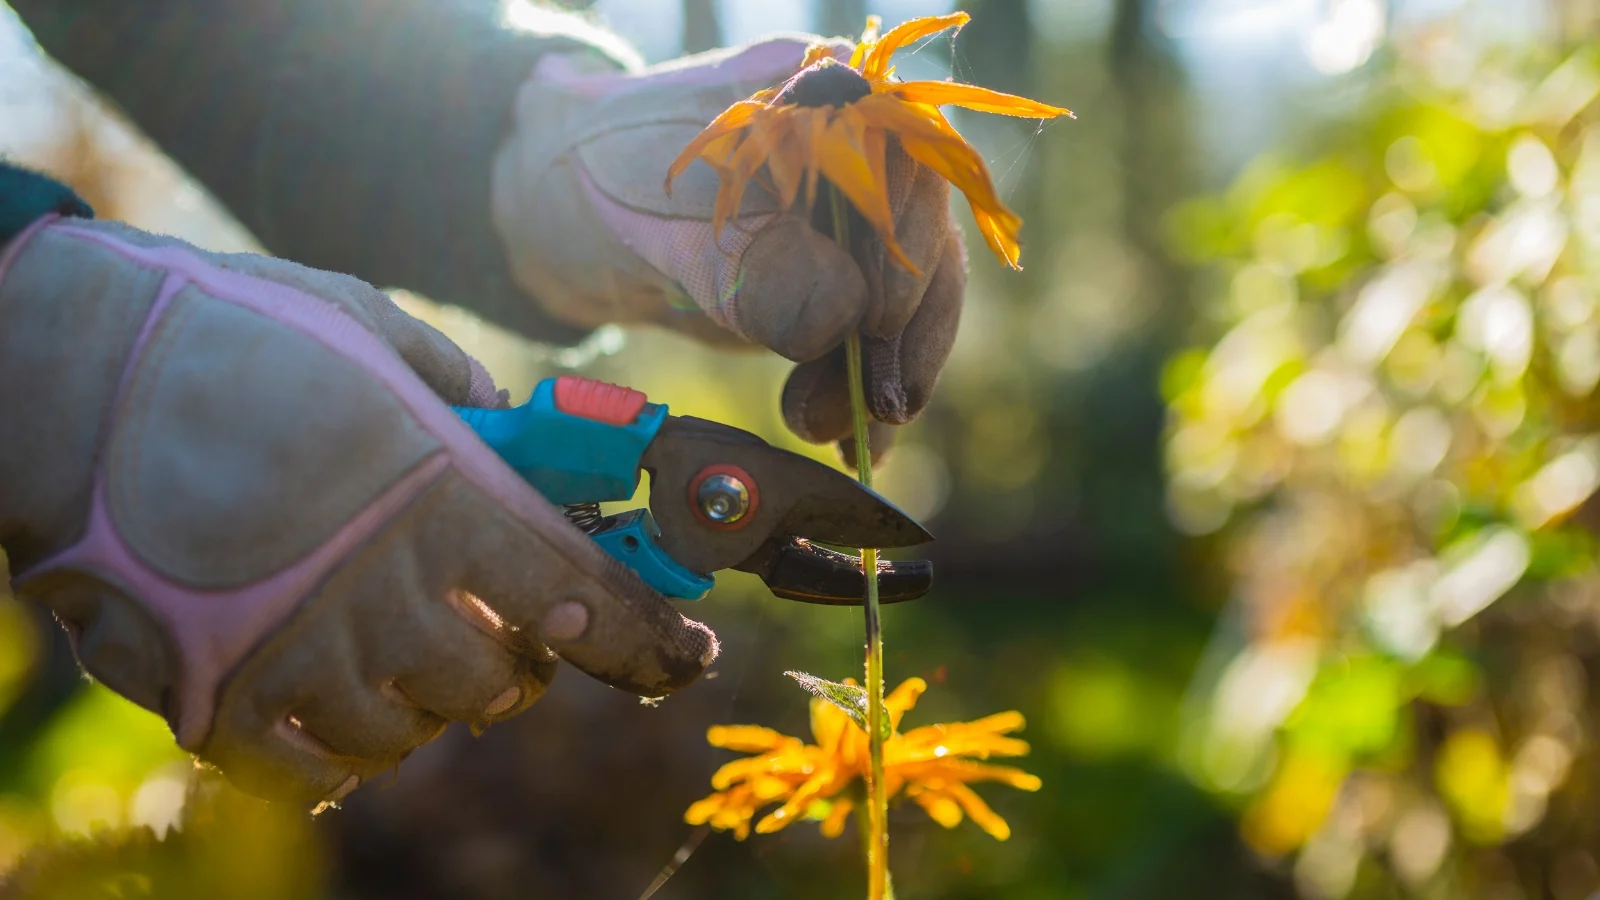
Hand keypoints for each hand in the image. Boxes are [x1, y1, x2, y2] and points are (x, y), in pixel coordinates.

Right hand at [0, 212, 716, 804]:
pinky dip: (345, 748)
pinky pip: (317, 771)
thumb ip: (459, 392)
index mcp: (441, 504)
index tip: (683, 652)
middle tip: (503, 621)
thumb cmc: (229, 334)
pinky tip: (336, 696)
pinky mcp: (219, 702)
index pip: (584, 602)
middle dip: (522, 659)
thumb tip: (512, 431)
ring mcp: (300, 660)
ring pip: (415, 732)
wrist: (65, 377)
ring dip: (431, 699)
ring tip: (403, 645)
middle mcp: (385, 598)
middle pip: (504, 683)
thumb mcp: (370, 329)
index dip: (649, 641)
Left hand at [491, 38, 966, 458]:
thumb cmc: (605, 175)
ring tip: (831, 431)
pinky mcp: (837, 290)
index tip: (879, 318)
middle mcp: (860, 159)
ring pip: (907, 305)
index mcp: (829, 99)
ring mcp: (853, 229)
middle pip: (924, 245)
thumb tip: (845, 312)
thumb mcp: (671, 220)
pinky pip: (871, 346)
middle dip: (906, 334)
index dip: (908, 243)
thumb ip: (754, 264)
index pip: (909, 166)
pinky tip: (860, 446)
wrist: (562, 209)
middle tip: (878, 406)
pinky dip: (865, 398)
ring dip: (882, 378)